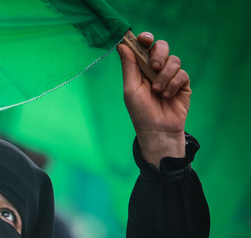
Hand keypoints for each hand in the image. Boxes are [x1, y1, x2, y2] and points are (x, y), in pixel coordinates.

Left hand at [117, 32, 190, 167]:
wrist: (158, 130)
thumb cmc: (140, 112)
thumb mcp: (131, 88)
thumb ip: (129, 66)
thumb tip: (121, 45)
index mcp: (140, 69)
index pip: (143, 47)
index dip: (144, 39)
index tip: (144, 40)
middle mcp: (155, 70)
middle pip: (161, 47)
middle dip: (159, 53)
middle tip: (155, 67)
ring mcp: (170, 76)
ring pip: (174, 60)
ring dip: (165, 75)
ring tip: (158, 91)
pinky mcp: (183, 84)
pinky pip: (182, 74)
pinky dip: (174, 84)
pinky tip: (167, 96)